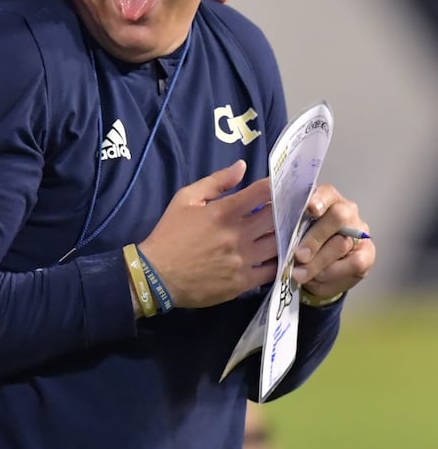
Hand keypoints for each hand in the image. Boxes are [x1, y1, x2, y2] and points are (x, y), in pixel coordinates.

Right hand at [138, 161, 277, 307]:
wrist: (157, 275)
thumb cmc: (170, 233)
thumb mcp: (185, 199)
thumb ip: (215, 182)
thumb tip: (242, 166)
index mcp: (224, 212)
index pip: (262, 192)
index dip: (277, 186)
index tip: (284, 185)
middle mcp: (238, 235)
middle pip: (277, 218)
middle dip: (286, 210)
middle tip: (291, 208)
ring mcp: (243, 260)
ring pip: (279, 244)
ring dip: (285, 235)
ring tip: (288, 231)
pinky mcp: (243, 282)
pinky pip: (272, 270)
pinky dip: (279, 261)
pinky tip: (279, 256)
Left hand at [290, 184, 372, 301]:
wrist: (315, 268)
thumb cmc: (297, 242)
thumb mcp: (289, 232)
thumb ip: (288, 227)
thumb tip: (276, 230)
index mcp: (324, 198)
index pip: (326, 192)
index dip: (319, 199)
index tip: (310, 209)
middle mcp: (345, 210)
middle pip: (337, 218)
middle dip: (315, 239)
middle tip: (298, 256)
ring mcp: (358, 231)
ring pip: (342, 244)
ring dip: (319, 262)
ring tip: (299, 274)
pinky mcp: (367, 253)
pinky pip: (354, 264)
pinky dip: (332, 274)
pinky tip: (316, 280)